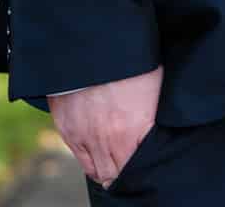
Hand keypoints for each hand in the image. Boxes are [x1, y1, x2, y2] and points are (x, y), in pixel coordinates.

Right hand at [50, 66, 162, 187]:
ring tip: (116, 170)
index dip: (141, 168)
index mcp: (132, 130)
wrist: (91, 50)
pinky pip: (80, 158)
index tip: (147, 166)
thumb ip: (151, 113)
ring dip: (107, 171)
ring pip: (97, 169)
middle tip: (132, 171)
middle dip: (124, 173)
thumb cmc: (130, 63)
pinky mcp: (68, 130)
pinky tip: (100, 162)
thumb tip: (156, 124)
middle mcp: (107, 140)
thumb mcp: (153, 86)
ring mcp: (85, 137)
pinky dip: (91, 163)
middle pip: (115, 172)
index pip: (136, 165)